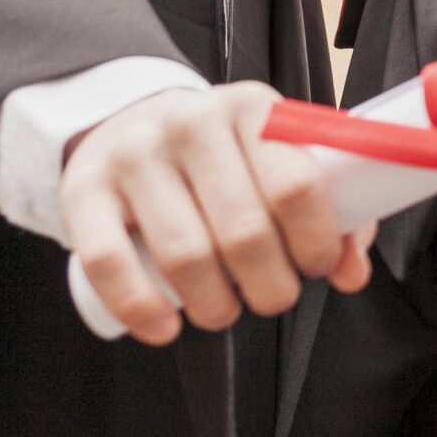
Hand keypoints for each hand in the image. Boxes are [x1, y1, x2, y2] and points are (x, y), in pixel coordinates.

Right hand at [59, 81, 375, 345]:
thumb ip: (331, 210)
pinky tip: (164, 326)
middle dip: (271, 285)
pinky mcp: (83, 189)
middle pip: (243, 229)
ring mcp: (134, 154)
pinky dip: (140, 306)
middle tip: (273, 297)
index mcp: (254, 110)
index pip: (296, 183)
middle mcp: (192, 123)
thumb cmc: (225, 155)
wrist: (134, 122)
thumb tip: (352, 271)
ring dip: (215, 304)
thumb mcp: (280, 159)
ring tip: (226, 309)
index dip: (315, 240)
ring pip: (183, 253)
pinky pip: (107, 261)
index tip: (317, 266)